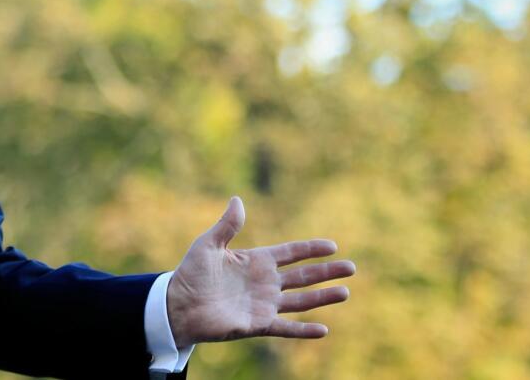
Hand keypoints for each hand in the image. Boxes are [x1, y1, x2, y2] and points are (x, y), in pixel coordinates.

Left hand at [166, 196, 353, 347]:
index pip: (290, 253)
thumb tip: (238, 199)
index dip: (311, 249)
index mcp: (256, 261)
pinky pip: (285, 328)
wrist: (177, 305)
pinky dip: (303, 330)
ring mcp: (263, 304)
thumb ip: (226, 225)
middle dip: (327, 272)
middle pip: (303, 276)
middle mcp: (265, 283)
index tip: (333, 245)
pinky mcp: (257, 324)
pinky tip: (323, 330)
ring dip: (323, 297)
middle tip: (352, 267)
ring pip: (301, 301)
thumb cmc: (190, 273)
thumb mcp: (208, 245)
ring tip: (345, 291)